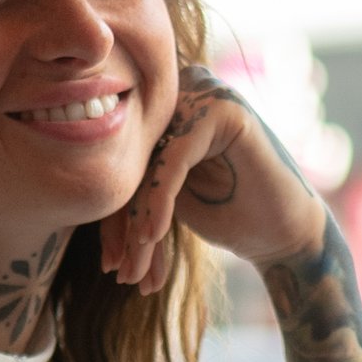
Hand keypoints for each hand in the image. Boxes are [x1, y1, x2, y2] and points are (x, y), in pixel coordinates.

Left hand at [102, 68, 319, 294]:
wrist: (285, 235)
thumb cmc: (228, 215)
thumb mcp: (166, 199)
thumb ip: (131, 181)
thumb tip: (76, 187)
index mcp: (167, 105)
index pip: (124, 161)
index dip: (112, 216)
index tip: (110, 264)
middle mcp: (183, 90)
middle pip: (132, 160)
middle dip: (122, 224)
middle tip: (118, 271)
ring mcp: (206, 93)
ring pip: (149, 163)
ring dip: (139, 223)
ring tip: (134, 269)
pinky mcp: (224, 110)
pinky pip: (174, 157)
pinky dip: (159, 201)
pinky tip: (152, 237)